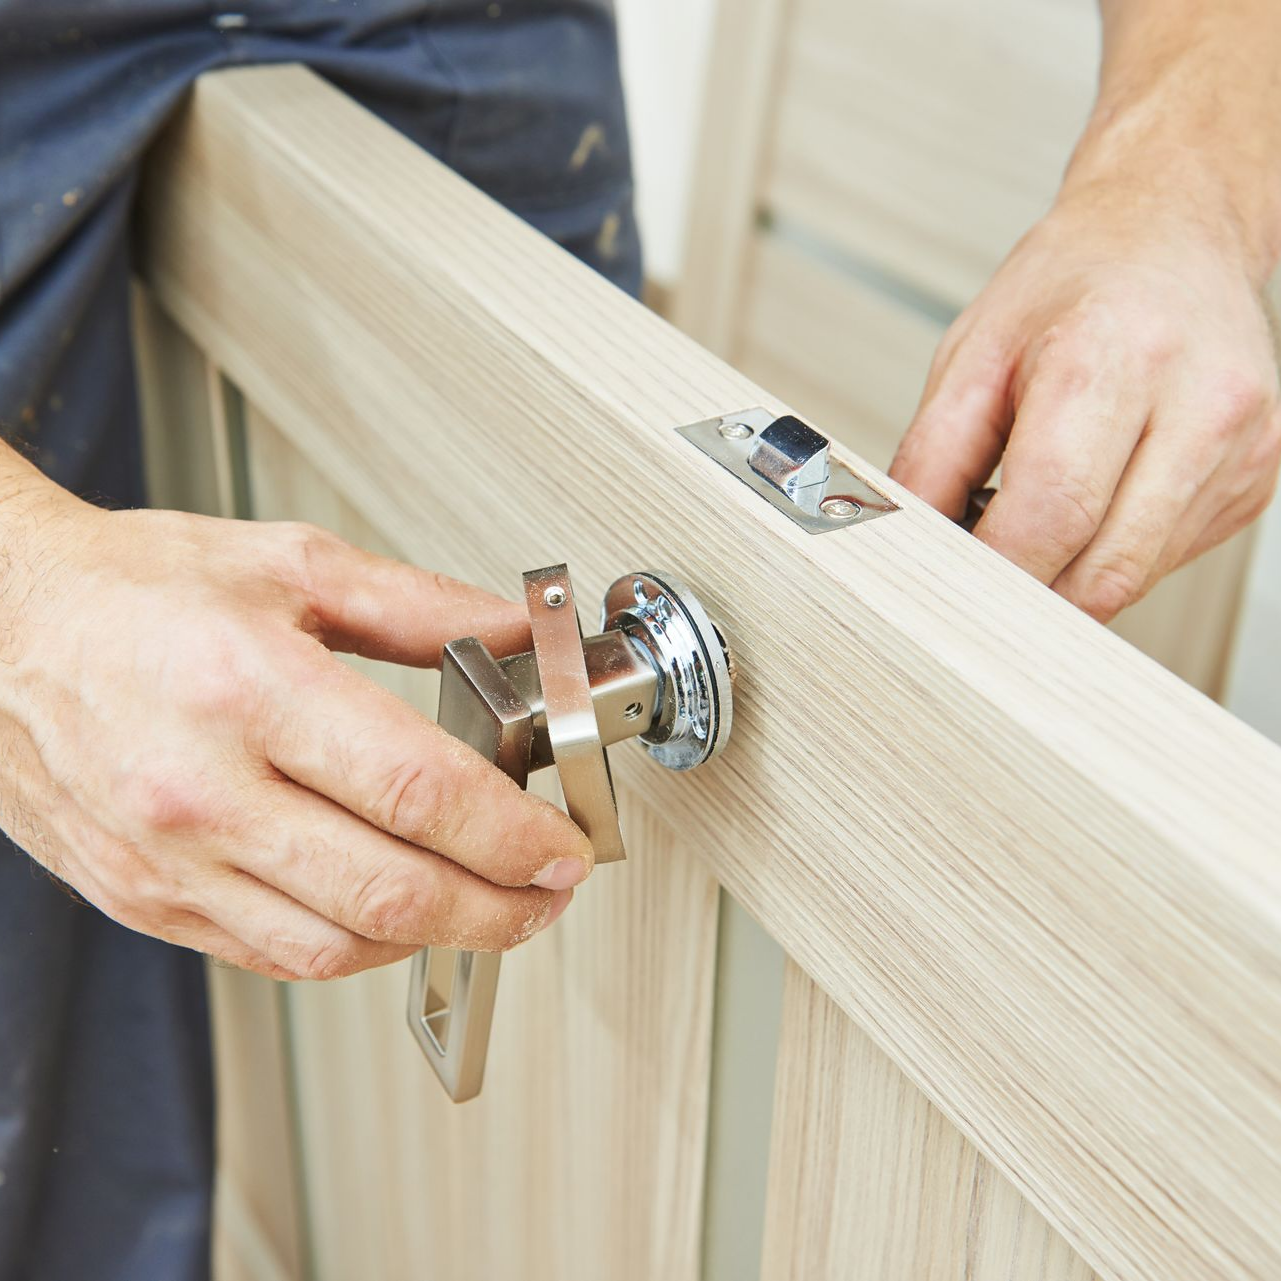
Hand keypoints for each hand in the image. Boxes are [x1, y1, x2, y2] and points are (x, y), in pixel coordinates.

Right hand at [0, 484, 591, 979]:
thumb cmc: (135, 588)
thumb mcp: (290, 564)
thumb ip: (419, 604)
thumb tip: (517, 632)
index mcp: (249, 689)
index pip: (419, 791)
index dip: (514, 833)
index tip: (563, 845)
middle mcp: (202, 790)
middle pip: (390, 890)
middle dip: (499, 907)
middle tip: (548, 892)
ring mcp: (167, 860)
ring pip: (336, 945)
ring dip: (435, 939)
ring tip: (488, 906)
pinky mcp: (145, 899)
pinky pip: (273, 955)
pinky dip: (355, 947)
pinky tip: (394, 912)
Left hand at [890, 180, 1280, 620]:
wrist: (1173, 233)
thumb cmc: (1072, 286)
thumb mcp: (971, 355)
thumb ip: (930, 460)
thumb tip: (904, 544)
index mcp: (1114, 358)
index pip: (1050, 516)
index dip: (990, 573)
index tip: (945, 588)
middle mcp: (1198, 404)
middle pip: (1100, 569)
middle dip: (1023, 594)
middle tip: (973, 579)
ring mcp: (1239, 448)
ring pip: (1132, 578)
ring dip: (1065, 578)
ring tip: (1031, 524)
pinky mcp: (1256, 481)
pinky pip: (1163, 561)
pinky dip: (1108, 555)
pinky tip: (1092, 503)